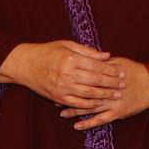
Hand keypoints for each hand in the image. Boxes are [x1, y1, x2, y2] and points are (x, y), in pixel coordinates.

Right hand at [0, 40, 125, 106]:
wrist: (25, 65)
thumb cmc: (47, 51)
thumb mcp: (66, 45)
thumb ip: (87, 51)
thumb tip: (106, 55)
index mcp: (70, 59)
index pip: (96, 66)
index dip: (110, 70)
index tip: (121, 72)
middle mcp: (66, 73)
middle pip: (95, 80)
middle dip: (111, 83)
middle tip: (122, 85)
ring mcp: (62, 87)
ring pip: (88, 94)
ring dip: (104, 95)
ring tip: (115, 95)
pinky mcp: (58, 97)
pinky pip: (77, 103)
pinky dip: (89, 104)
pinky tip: (98, 103)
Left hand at [59, 57, 148, 128]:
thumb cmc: (134, 70)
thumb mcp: (117, 62)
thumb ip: (101, 63)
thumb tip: (86, 58)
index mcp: (106, 76)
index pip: (85, 77)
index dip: (72, 79)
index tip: (59, 80)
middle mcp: (107, 90)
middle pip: (84, 93)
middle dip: (69, 95)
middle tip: (55, 97)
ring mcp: (113, 103)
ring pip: (90, 108)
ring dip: (75, 110)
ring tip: (61, 112)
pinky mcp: (118, 113)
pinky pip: (101, 120)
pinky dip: (88, 123)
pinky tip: (77, 126)